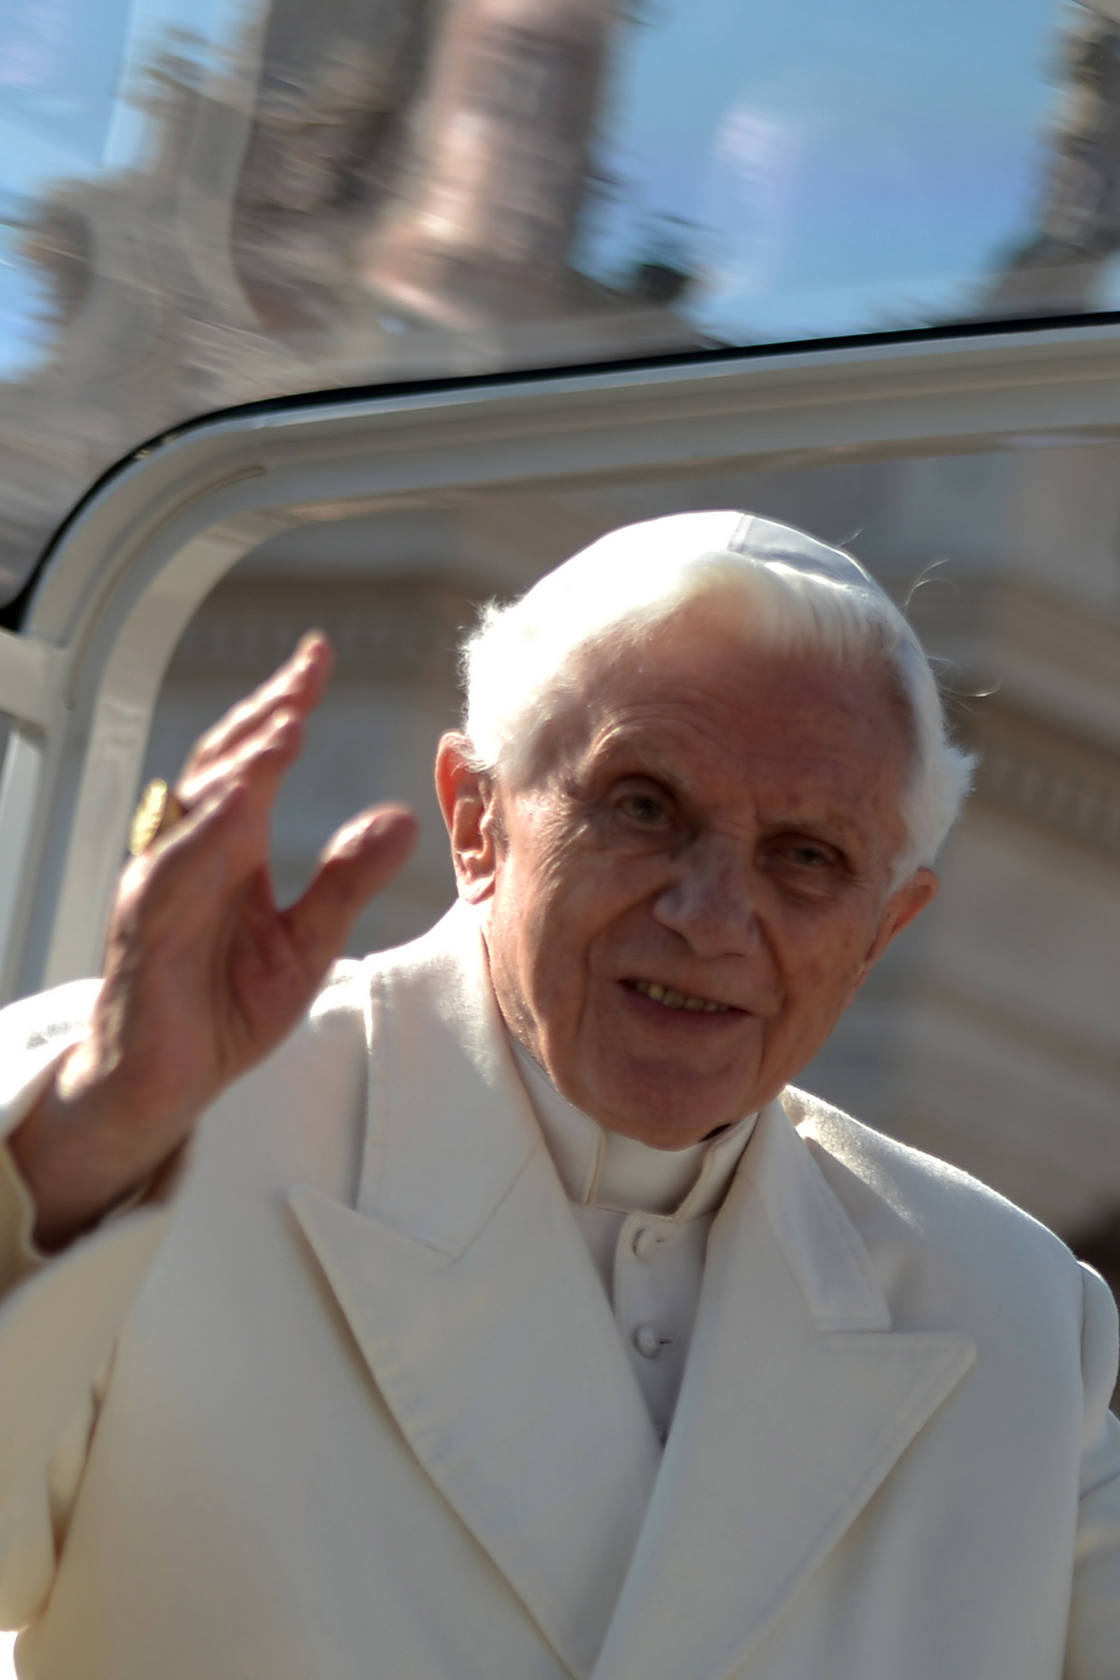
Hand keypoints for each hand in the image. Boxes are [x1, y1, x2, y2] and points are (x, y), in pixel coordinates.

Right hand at [9, 632, 416, 1248]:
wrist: (166, 1083)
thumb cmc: (224, 1011)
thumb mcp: (306, 943)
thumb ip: (346, 881)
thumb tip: (400, 819)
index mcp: (231, 850)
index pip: (258, 760)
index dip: (285, 706)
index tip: (318, 657)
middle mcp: (193, 853)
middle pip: (224, 762)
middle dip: (266, 712)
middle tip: (308, 669)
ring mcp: (164, 883)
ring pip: (197, 804)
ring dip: (243, 762)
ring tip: (287, 724)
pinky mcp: (145, 924)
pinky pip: (174, 869)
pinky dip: (207, 832)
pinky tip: (241, 802)